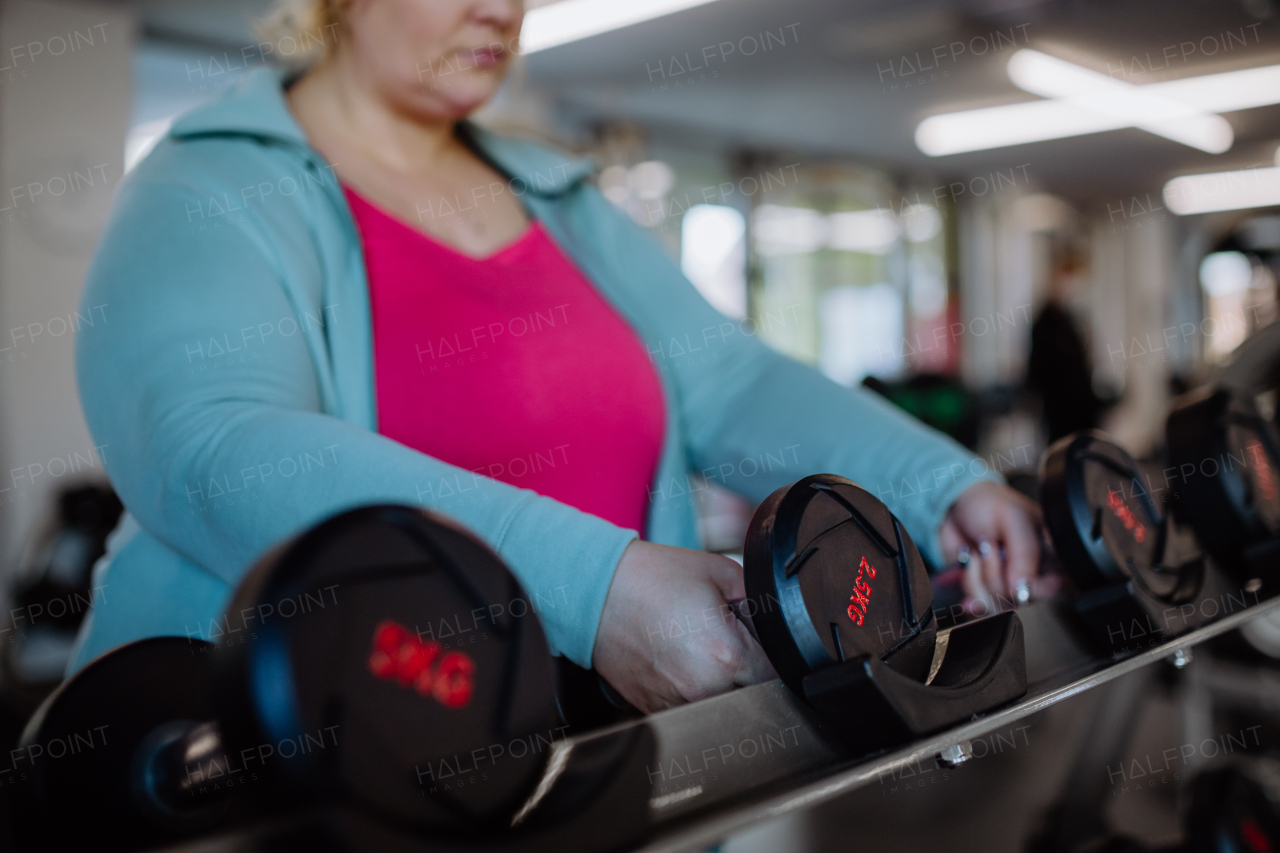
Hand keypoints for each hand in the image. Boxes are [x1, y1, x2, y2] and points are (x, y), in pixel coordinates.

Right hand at [592, 541, 776, 712]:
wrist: (595, 591)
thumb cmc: (652, 578)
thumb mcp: (721, 572)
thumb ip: (760, 601)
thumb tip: (776, 626)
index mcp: (727, 654)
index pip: (777, 676)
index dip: (773, 656)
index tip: (762, 643)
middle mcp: (703, 688)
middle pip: (753, 697)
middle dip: (750, 672)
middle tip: (729, 641)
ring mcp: (677, 704)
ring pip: (722, 708)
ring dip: (722, 686)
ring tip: (700, 650)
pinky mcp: (655, 710)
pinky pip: (690, 710)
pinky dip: (693, 691)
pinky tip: (679, 662)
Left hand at [938, 481, 1060, 611]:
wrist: (953, 506)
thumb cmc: (989, 504)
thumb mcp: (1013, 517)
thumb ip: (1025, 551)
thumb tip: (1024, 587)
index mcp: (1050, 553)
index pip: (1057, 586)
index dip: (1036, 585)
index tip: (1015, 569)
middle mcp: (1033, 572)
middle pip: (1023, 598)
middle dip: (999, 573)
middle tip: (992, 547)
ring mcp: (1009, 582)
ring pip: (998, 602)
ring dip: (980, 575)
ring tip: (980, 550)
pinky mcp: (986, 589)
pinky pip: (980, 603)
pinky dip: (969, 586)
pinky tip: (969, 569)